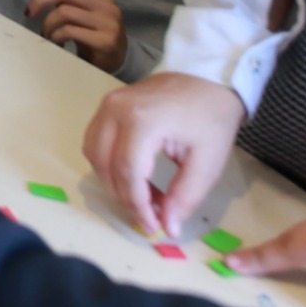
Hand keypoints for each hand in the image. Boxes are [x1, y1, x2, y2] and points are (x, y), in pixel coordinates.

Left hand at [22, 0, 127, 72]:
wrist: (116, 62)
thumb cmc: (92, 36)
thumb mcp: (79, 14)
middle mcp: (107, 4)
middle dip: (40, 0)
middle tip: (28, 13)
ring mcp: (108, 22)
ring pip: (65, 11)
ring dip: (48, 24)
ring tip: (46, 35)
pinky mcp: (105, 41)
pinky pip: (69, 31)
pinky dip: (56, 36)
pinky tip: (56, 44)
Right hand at [82, 72, 249, 237]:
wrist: (207, 78)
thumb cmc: (211, 118)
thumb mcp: (208, 162)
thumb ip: (186, 197)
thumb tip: (167, 228)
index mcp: (143, 121)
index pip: (128, 173)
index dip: (138, 205)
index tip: (154, 225)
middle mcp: (116, 109)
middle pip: (106, 166)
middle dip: (125, 197)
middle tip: (151, 214)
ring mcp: (107, 104)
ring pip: (94, 155)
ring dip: (113, 182)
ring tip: (143, 194)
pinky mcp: (106, 105)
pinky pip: (94, 142)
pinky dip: (107, 164)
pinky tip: (132, 175)